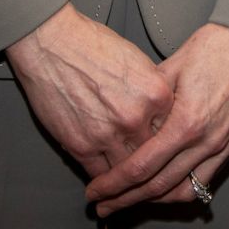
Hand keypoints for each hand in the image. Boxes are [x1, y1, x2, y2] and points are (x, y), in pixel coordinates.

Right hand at [5, 3, 172, 179]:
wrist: (53, 44)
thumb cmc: (94, 46)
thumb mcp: (140, 63)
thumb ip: (154, 92)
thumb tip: (162, 113)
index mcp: (157, 93)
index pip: (174, 129)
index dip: (171, 140)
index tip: (170, 149)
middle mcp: (136, 117)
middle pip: (155, 153)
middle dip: (154, 164)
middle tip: (153, 172)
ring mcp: (108, 134)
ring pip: (129, 170)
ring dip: (130, 179)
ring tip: (132, 185)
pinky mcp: (80, 145)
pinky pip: (99, 173)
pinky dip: (105, 180)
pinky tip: (107, 183)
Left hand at [84, 23, 228, 215]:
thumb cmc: (213, 47)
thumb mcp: (170, 69)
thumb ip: (147, 104)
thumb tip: (119, 126)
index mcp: (186, 123)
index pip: (141, 168)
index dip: (113, 185)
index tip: (93, 192)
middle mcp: (207, 142)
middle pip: (158, 187)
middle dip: (125, 200)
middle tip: (103, 206)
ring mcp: (225, 146)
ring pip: (184, 192)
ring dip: (154, 201)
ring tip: (132, 199)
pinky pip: (206, 179)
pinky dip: (182, 187)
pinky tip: (165, 184)